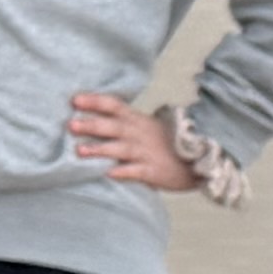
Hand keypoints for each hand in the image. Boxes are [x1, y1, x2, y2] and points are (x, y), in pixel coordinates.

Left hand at [71, 91, 193, 190]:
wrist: (201, 158)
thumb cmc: (170, 143)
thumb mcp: (150, 126)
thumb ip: (127, 122)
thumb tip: (97, 119)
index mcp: (138, 120)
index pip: (114, 106)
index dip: (94, 102)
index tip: (75, 100)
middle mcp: (140, 134)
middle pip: (113, 126)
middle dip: (92, 125)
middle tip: (71, 125)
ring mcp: (146, 152)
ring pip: (120, 148)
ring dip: (100, 149)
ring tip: (80, 151)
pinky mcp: (153, 171)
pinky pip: (136, 171)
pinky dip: (123, 171)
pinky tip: (108, 173)